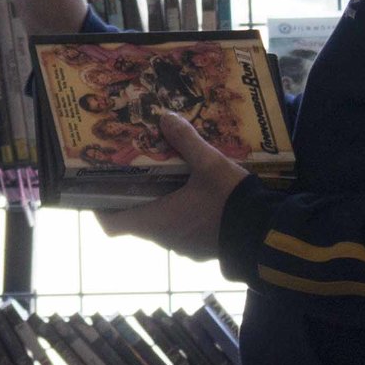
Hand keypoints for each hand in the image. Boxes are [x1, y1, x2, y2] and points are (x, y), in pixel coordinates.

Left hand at [98, 111, 246, 261]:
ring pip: (159, 225)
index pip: (112, 225)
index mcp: (156, 221)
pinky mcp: (202, 248)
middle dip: (133, 196)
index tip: (98, 189)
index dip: (100, 209)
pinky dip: (179, 213)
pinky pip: (181, 230)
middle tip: (135, 170)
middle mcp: (164, 238)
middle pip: (135, 220)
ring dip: (158, 204)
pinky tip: (193, 192)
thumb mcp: (210, 164)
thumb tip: (165, 116)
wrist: (265, 235)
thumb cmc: (230, 202)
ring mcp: (183, 247)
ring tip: (165, 176)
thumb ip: (186, 140)